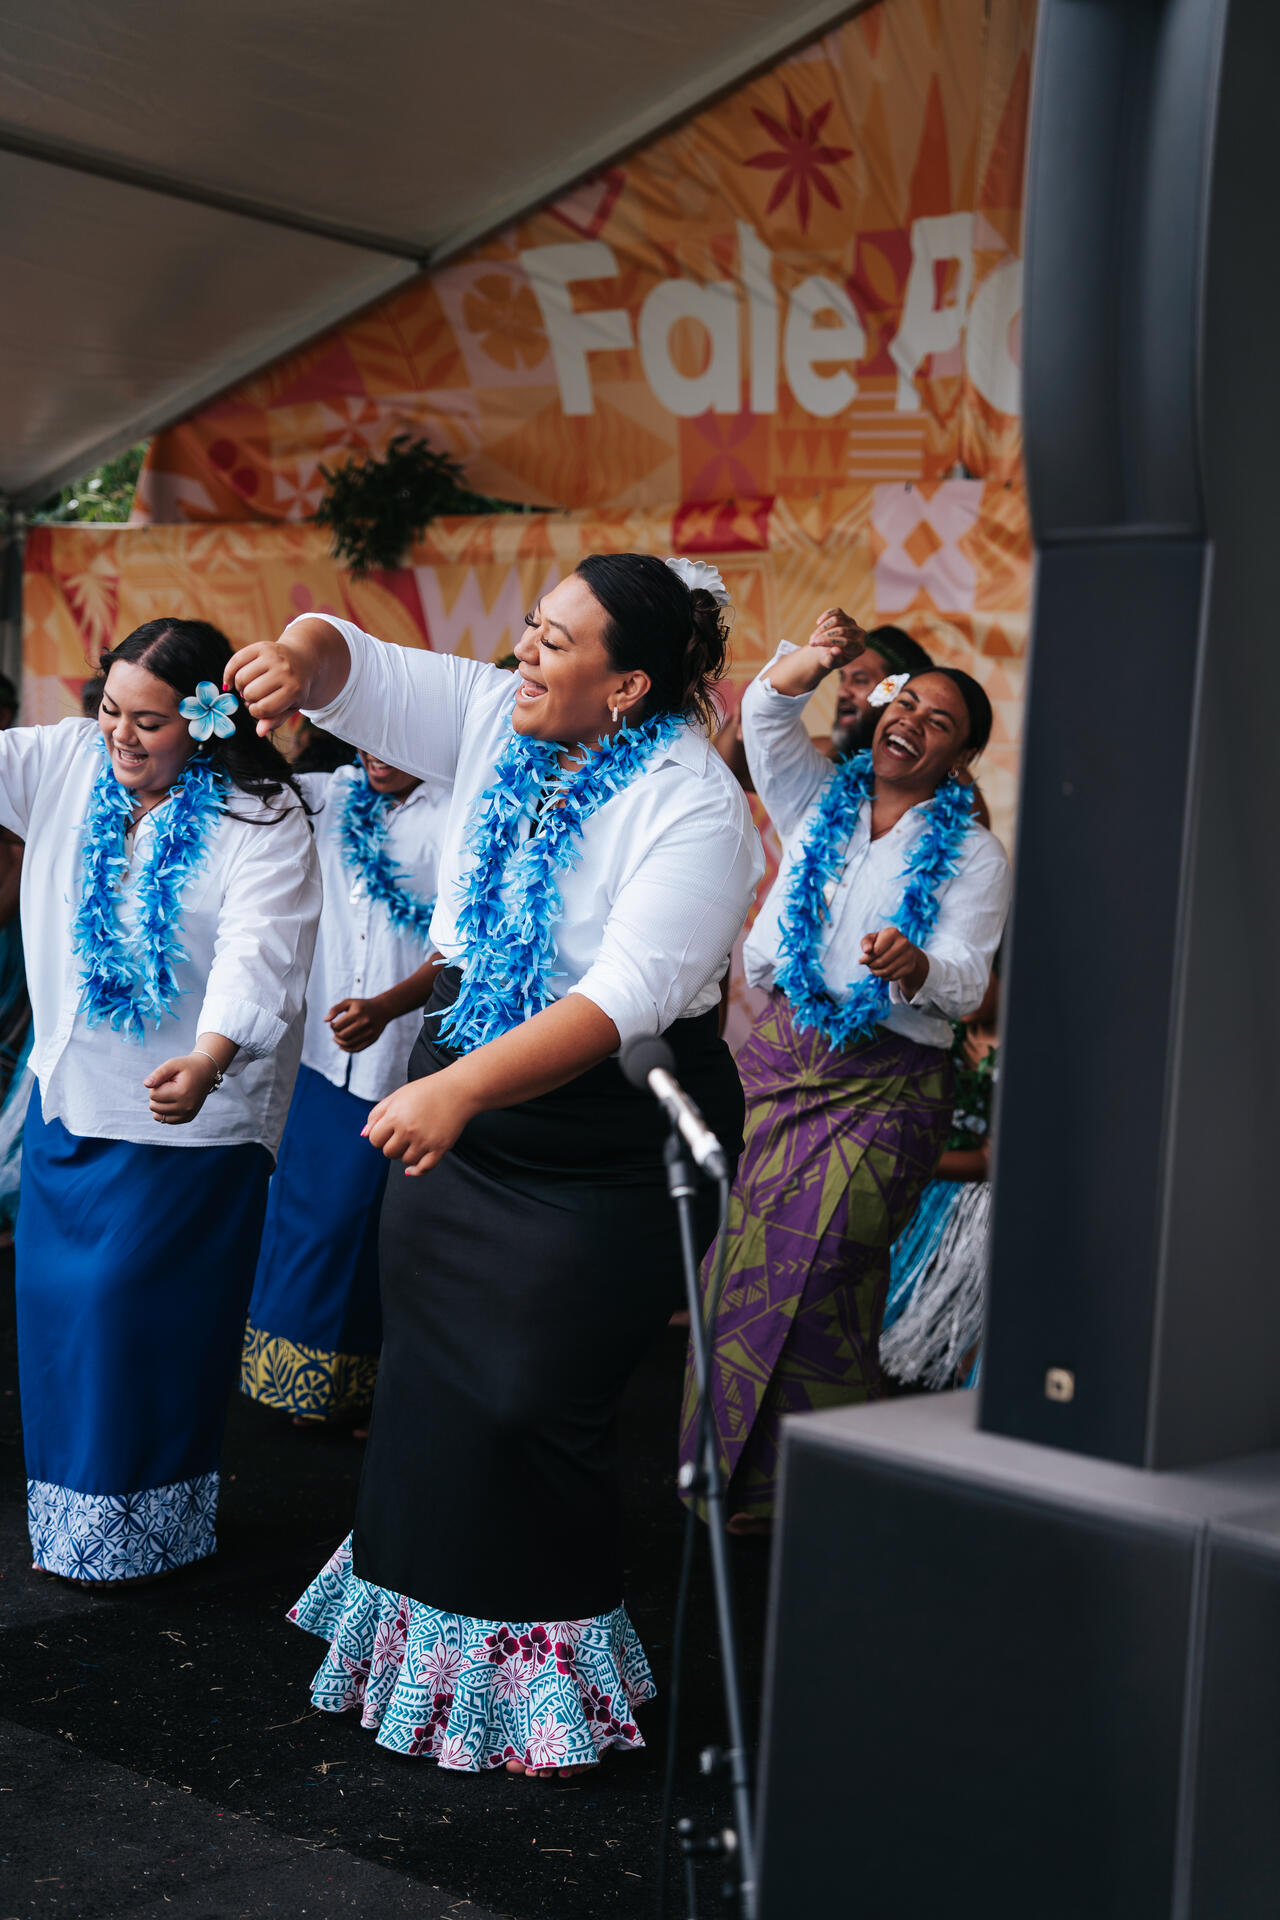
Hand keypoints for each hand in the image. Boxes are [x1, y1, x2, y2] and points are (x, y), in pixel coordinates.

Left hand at [144, 1053, 218, 1124]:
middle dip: (157, 1095)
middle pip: (154, 1106)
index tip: (168, 1079)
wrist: (206, 1072)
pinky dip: (165, 1111)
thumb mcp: (173, 1064)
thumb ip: (158, 1073)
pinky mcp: (187, 1118)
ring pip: (157, 1116)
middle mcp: (186, 1107)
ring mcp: (187, 1115)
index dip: (156, 1085)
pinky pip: (166, 1120)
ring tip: (171, 1093)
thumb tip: (146, 1084)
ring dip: (160, 1104)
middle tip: (169, 1086)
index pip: (153, 1095)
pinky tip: (173, 1101)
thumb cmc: (187, 1067)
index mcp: (182, 1093)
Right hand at [223, 640, 308, 737]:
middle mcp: (284, 671)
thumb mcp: (290, 706)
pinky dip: (229, 673)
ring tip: (249, 687)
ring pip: (241, 678)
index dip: (256, 712)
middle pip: (250, 693)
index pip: (263, 708)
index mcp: (293, 689)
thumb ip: (275, 720)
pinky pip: (236, 661)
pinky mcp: (261, 646)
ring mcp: (272, 657)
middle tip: (255, 697)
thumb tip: (259, 732)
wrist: (303, 660)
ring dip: (240, 687)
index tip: (259, 709)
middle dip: (249, 699)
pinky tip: (230, 682)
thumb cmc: (294, 688)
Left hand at [327, 996, 388, 1053]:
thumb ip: (335, 1009)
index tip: (332, 1024)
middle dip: (335, 1035)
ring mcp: (370, 1032)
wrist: (383, 1008)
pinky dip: (347, 1050)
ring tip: (336, 1038)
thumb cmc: (362, 1005)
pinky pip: (357, 1049)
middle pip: (343, 1035)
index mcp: (357, 1012)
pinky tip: (342, 1046)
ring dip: (339, 1043)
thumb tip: (325, 1021)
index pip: (338, 1025)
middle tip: (335, 1032)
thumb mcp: (348, 1002)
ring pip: (349, 1044)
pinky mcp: (373, 1039)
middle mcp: (364, 1022)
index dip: (332, 1026)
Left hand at [363, 1071, 477, 1176]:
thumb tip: (363, 1134)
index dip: (379, 1136)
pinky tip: (412, 1168)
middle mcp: (409, 1130)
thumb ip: (377, 1114)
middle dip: (391, 1146)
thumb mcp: (397, 1096)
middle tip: (402, 1135)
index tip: (387, 1131)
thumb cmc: (425, 1091)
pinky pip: (423, 1169)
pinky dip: (416, 1171)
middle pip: (388, 1153)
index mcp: (395, 1116)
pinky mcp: (440, 1148)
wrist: (458, 1090)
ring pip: (405, 1161)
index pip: (375, 1139)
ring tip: (414, 1141)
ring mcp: (425, 1141)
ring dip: (406, 1154)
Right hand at [806, 606, 865, 671]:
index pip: (846, 642)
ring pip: (837, 620)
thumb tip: (836, 650)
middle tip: (811, 643)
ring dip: (822, 628)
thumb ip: (834, 659)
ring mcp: (853, 624)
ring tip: (813, 637)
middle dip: (824, 636)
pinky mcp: (846, 616)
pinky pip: (836, 611)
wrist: (829, 651)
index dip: (829, 642)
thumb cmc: (831, 659)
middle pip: (841, 630)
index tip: (814, 644)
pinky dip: (826, 616)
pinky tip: (818, 623)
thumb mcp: (831, 663)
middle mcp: (859, 634)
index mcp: (859, 648)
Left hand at [860, 928, 928, 998]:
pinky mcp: (911, 966)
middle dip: (871, 966)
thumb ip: (865, 942)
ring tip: (874, 969)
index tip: (862, 960)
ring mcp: (909, 955)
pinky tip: (883, 972)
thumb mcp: (872, 939)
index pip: (876, 951)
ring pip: (887, 971)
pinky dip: (885, 977)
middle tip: (869, 965)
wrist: (902, 948)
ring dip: (876, 973)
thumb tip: (866, 951)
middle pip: (881, 962)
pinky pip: (893, 977)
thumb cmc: (882, 942)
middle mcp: (903, 942)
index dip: (866, 959)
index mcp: (892, 933)